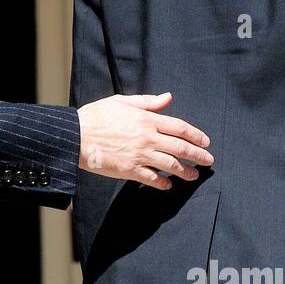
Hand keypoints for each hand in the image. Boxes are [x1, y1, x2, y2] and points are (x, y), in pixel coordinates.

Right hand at [76, 92, 212, 189]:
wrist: (76, 136)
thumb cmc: (96, 116)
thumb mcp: (123, 102)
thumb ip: (148, 102)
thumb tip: (168, 97)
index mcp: (147, 120)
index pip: (179, 128)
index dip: (196, 135)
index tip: (205, 141)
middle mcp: (147, 138)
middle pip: (180, 148)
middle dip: (198, 155)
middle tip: (208, 160)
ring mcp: (139, 155)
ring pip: (170, 165)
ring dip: (185, 171)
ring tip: (194, 175)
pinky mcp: (129, 170)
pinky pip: (152, 179)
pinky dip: (162, 183)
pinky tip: (168, 185)